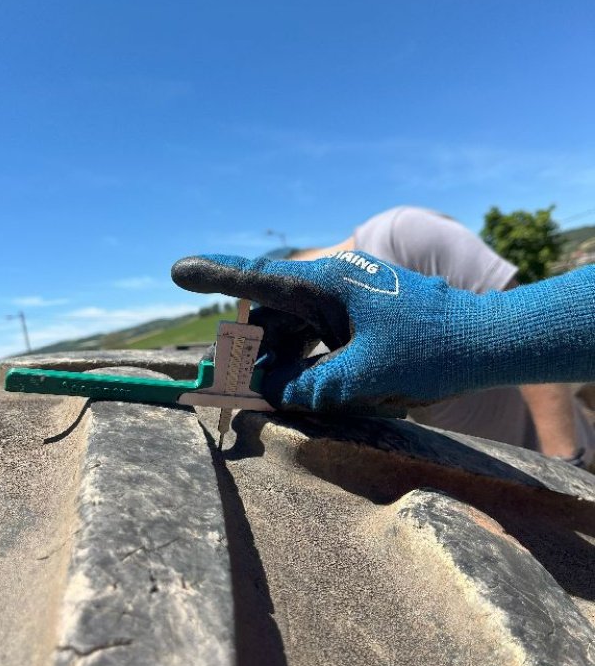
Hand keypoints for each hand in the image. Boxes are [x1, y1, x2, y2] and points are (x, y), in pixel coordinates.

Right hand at [171, 253, 594, 413]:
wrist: (488, 343)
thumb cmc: (430, 352)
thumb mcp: (361, 376)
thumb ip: (308, 386)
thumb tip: (268, 392)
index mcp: (330, 282)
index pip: (260, 277)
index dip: (215, 275)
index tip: (177, 271)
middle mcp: (333, 285)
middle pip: (272, 313)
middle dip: (246, 348)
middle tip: (218, 382)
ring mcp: (347, 300)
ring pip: (292, 328)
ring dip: (274, 360)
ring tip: (255, 393)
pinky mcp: (360, 318)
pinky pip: (315, 336)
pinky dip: (300, 360)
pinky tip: (292, 386)